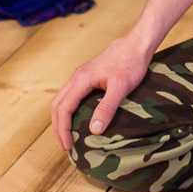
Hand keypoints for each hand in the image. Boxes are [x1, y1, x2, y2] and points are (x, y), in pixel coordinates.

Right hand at [49, 34, 154, 151]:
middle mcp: (76, 77)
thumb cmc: (130, 64)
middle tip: (64, 146)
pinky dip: (66, 110)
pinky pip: (68, 95)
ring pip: (60, 99)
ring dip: (60, 118)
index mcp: (81, 80)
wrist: (135, 44)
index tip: (68, 146)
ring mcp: (79, 75)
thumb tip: (94, 130)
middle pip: (57, 105)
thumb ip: (107, 107)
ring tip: (66, 136)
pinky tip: (75, 118)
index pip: (64, 109)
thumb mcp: (121, 88)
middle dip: (57, 127)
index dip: (63, 129)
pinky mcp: (86, 76)